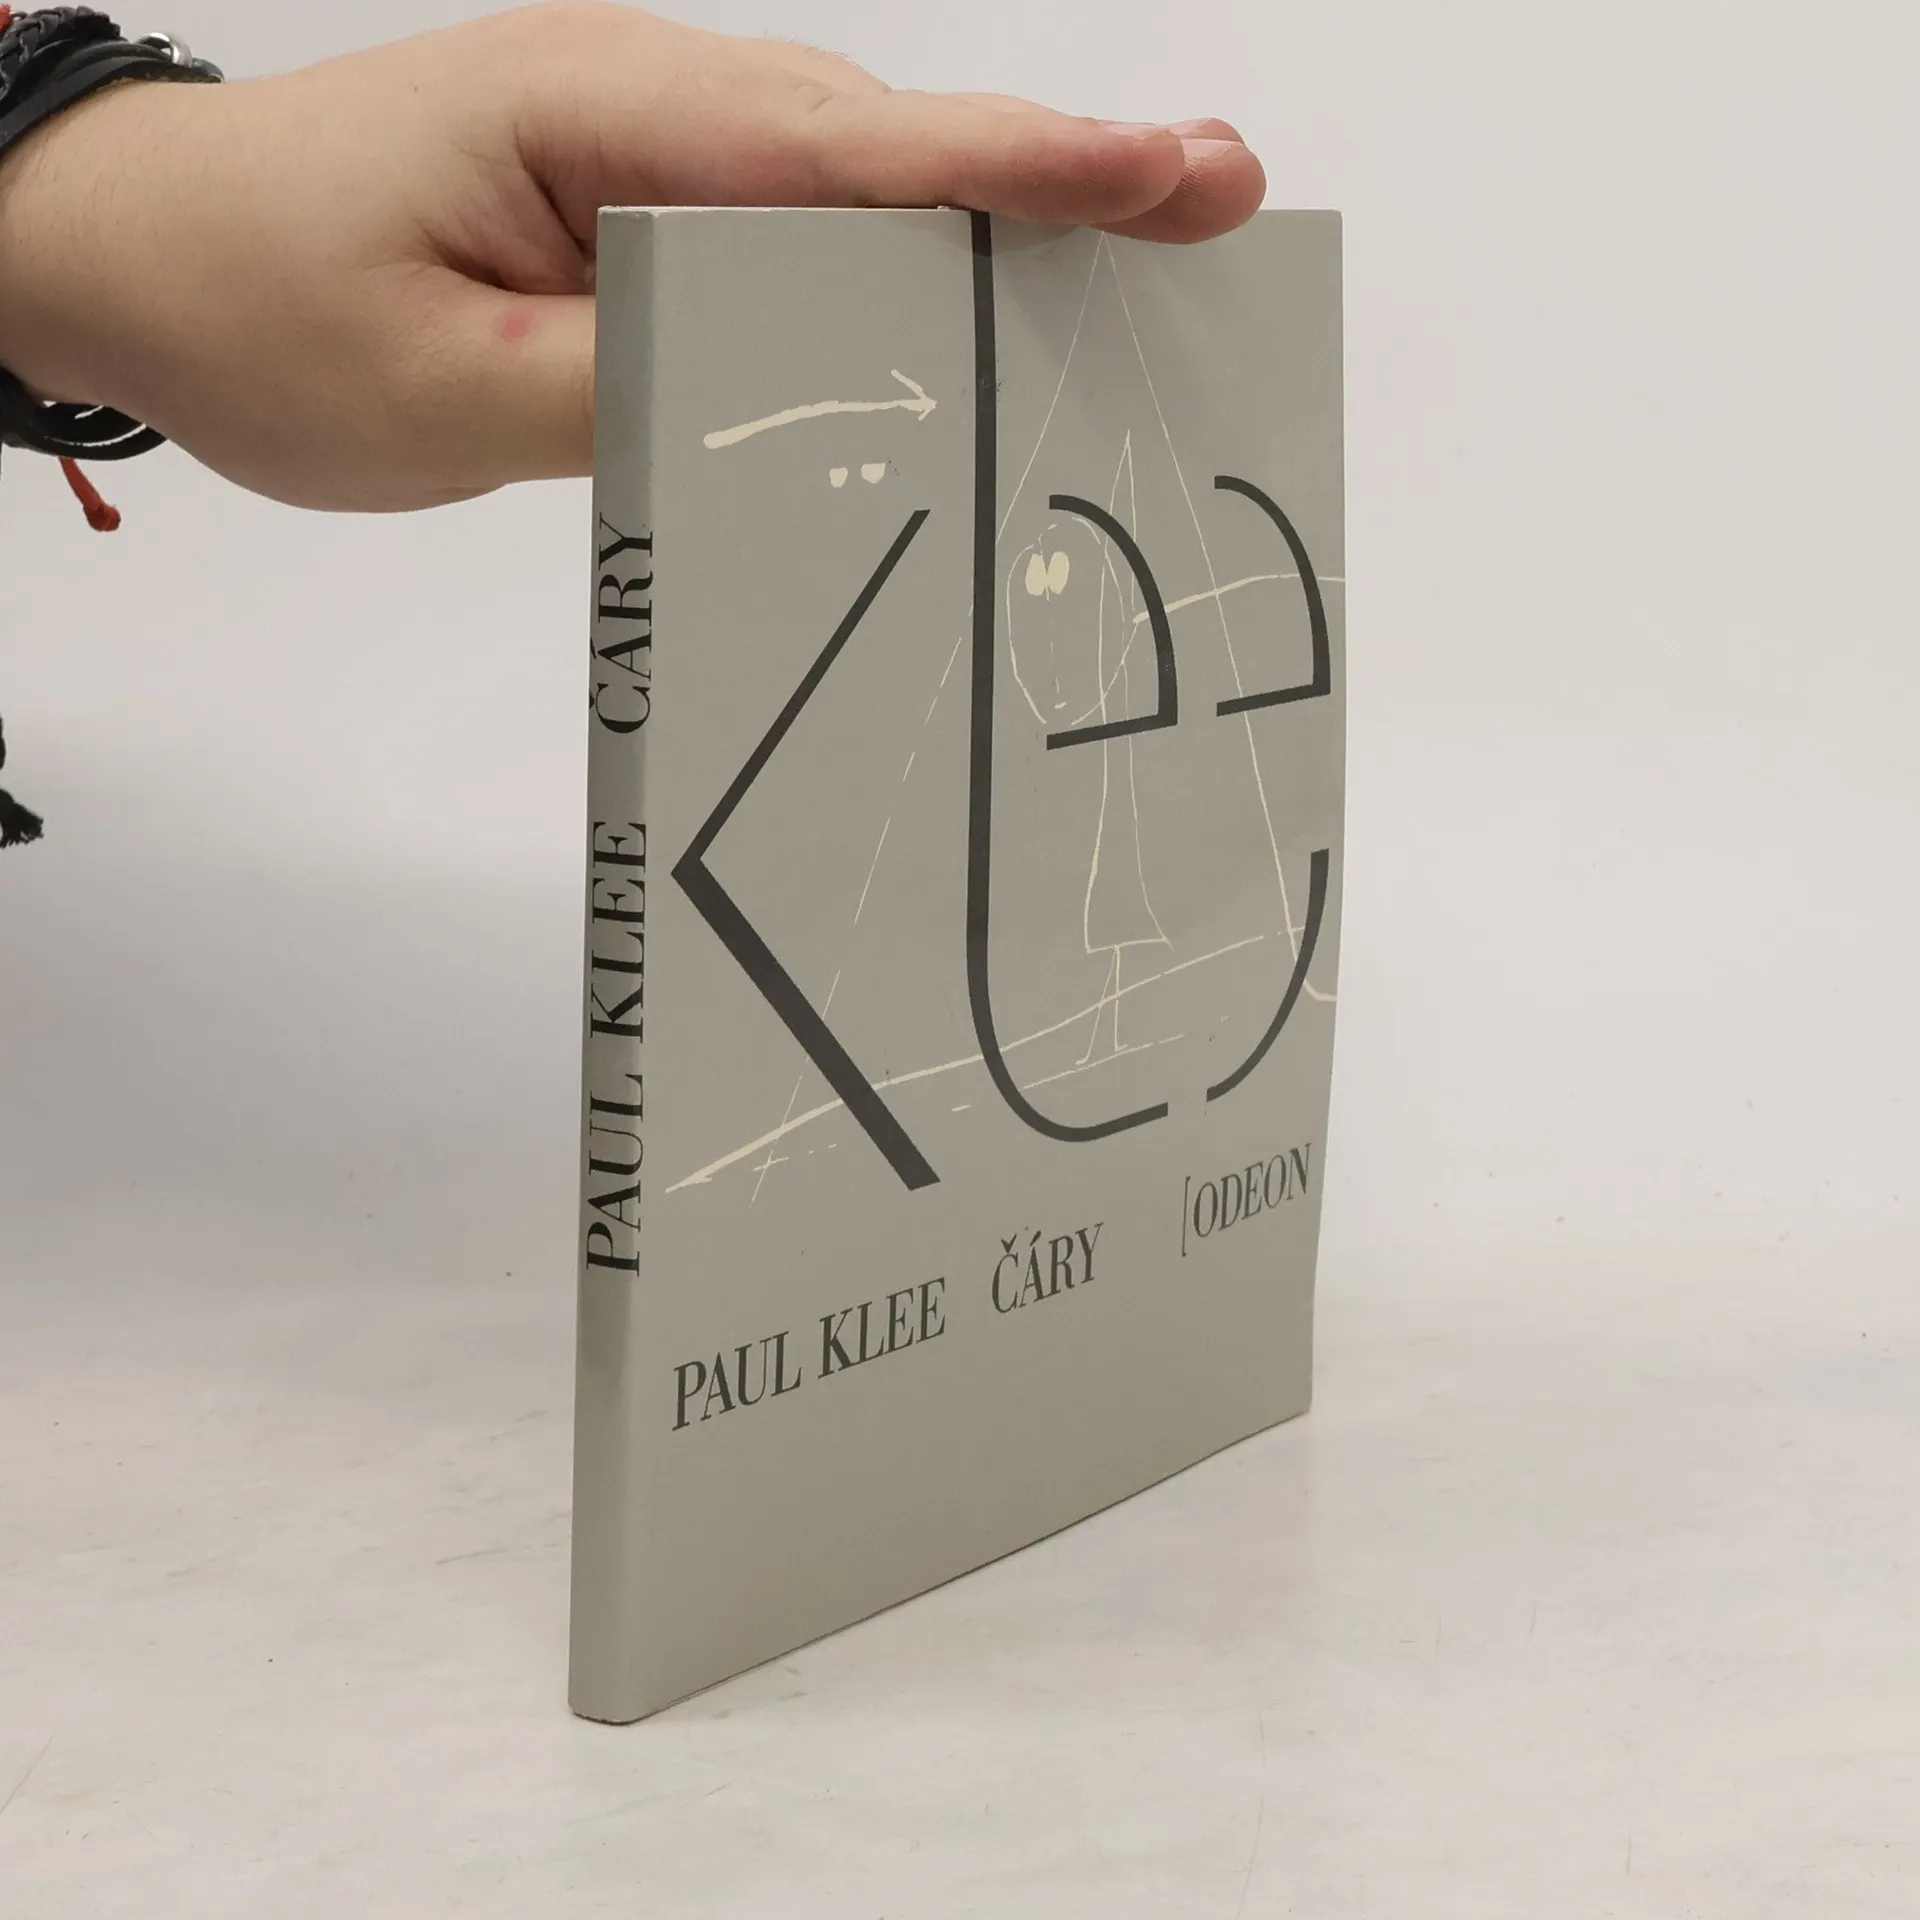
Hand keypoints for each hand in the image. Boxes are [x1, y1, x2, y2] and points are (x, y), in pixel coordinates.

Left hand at [0, 3, 1265, 511]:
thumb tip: (809, 394)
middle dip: (1061, 183)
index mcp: (600, 116)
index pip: (849, 149)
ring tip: (1146, 272)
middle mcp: (649, 107)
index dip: (1027, 164)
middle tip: (1222, 220)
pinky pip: (801, 235)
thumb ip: (629, 386)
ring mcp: (653, 150)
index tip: (1178, 173)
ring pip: (858, 193)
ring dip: (997, 228)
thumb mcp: (440, 390)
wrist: (153, 253)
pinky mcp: (645, 205)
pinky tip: (970, 319)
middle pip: (889, 151)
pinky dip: (901, 274)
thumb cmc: (268, 305)